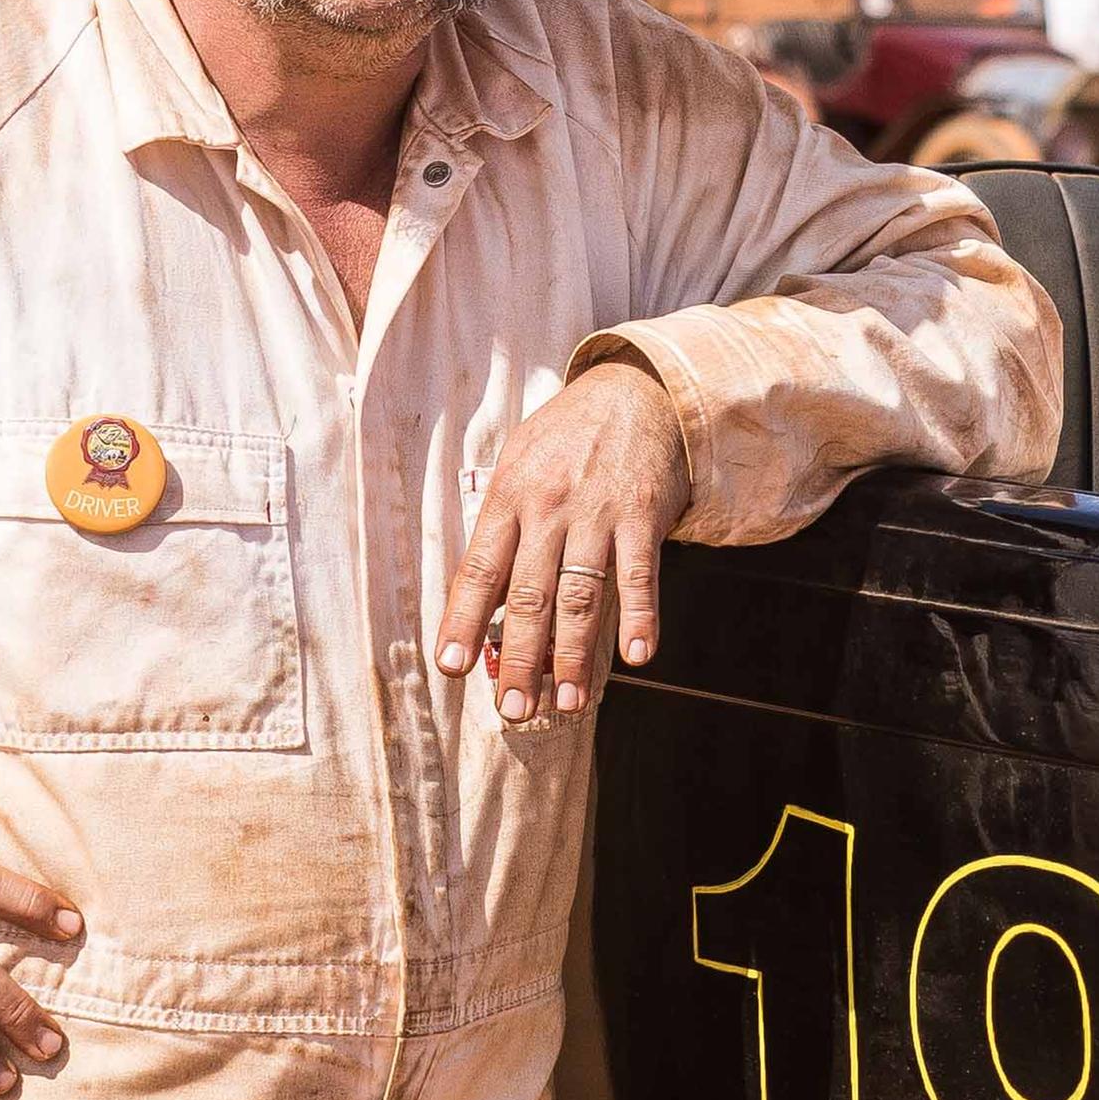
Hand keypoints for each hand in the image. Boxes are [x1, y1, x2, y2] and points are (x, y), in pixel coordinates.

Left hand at [442, 357, 690, 725]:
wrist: (634, 390)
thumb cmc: (568, 437)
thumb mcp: (518, 465)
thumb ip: (502, 527)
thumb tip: (487, 598)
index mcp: (508, 497)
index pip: (479, 570)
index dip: (465, 621)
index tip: (454, 667)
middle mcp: (549, 508)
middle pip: (529, 596)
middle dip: (520, 658)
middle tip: (513, 709)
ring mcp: (598, 512)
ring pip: (581, 594)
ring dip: (574, 654)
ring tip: (566, 702)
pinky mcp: (644, 515)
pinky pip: (641, 573)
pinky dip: (641, 616)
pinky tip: (636, 656)